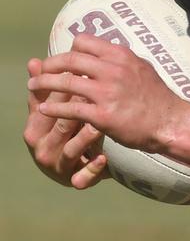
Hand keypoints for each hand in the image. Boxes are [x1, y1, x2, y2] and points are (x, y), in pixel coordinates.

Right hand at [24, 58, 108, 188]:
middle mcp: (42, 149)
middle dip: (78, 109)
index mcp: (33, 130)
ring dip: (87, 136)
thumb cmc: (63, 130)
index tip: (81, 74)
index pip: (47, 106)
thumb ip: (46, 88)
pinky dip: (93, 167)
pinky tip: (104, 158)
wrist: (76, 164)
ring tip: (101, 124)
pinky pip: (82, 176)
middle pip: (61, 125)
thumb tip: (34, 61)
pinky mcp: (74, 180)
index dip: (63, 90)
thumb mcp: (53, 110)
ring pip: (72, 149)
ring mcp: (58, 166)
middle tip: (97, 94)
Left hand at [26, 34, 182, 152]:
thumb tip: (106, 52)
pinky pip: (70, 109)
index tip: (63, 59)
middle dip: (50, 64)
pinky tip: (44, 108)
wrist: (170, 122)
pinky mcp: (103, 116)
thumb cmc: (158, 97)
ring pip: (65, 82)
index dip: (69, 49)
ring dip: (44, 84)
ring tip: (32, 87)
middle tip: (39, 70)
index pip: (83, 42)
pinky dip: (53, 108)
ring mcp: (107, 93)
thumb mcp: (143, 67)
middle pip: (69, 59)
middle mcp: (112, 70)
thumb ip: (121, 60)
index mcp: (121, 56)